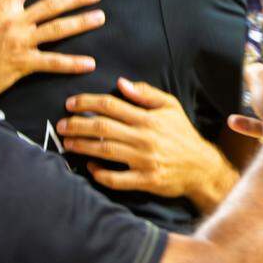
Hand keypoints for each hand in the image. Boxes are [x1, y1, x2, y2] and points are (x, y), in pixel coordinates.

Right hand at [0, 0, 102, 106]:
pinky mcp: (22, 63)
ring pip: (57, 29)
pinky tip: (89, 63)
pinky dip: (71, 63)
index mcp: (1, 8)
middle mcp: (14, 22)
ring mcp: (20, 42)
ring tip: (99, 18)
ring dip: (80, 23)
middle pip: (51, 5)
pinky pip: (52, 62)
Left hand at [57, 78, 237, 210]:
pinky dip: (101, 174)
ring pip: (105, 151)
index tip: (69, 103)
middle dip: (77, 125)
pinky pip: (117, 179)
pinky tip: (90, 167)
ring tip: (67, 144)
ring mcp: (144, 160)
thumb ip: (146, 93)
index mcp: (147, 117)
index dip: (87, 102)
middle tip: (60, 125)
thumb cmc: (182, 134)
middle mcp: (144, 137)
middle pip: (102, 128)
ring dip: (82, 147)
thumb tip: (121, 82)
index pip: (110, 105)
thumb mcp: (170, 106)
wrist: (202, 167)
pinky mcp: (146, 180)